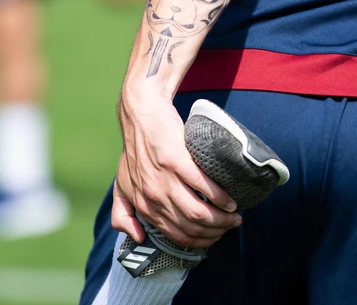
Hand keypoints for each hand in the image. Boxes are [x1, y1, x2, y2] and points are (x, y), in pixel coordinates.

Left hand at [111, 90, 241, 248]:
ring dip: (221, 218)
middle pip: (190, 226)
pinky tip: (229, 200)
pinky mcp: (176, 160)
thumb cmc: (135, 148)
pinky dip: (220, 197)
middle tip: (231, 224)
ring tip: (235, 214)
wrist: (141, 114)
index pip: (175, 235)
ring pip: (198, 212)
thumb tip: (137, 237)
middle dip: (216, 231)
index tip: (215, 236)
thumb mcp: (121, 184)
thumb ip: (123, 213)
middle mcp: (152, 195)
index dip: (199, 241)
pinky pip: (203, 187)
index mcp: (142, 204)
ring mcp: (164, 178)